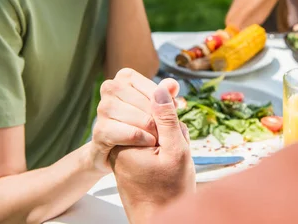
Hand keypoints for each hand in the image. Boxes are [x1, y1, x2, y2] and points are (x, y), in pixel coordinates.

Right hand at [88, 68, 178, 173]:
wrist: (125, 154)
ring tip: (159, 138)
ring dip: (151, 130)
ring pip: (135, 117)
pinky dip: (140, 139)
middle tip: (168, 130)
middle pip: (145, 104)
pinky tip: (148, 143)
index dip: (167, 105)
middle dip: (159, 119)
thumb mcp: (159, 108)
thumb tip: (173, 85)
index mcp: (125, 76)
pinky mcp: (99, 130)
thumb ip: (167, 96)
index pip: (155, 90)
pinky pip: (125, 133)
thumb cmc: (145, 124)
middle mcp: (110, 87)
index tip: (174, 114)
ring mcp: (102, 108)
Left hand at [110, 80, 194, 223]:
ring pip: (152, 125)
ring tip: (172, 157)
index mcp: (125, 139)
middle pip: (150, 114)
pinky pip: (150, 136)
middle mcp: (121, 141)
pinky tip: (169, 160)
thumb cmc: (170, 190)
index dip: (169, 118)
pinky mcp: (132, 153)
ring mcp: (126, 148)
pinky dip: (165, 143)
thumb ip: (168, 118)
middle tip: (174, 149)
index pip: (148, 105)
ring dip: (169, 136)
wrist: (161, 218)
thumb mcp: (176, 151)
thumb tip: (163, 86)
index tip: (173, 140)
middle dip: (170, 127)